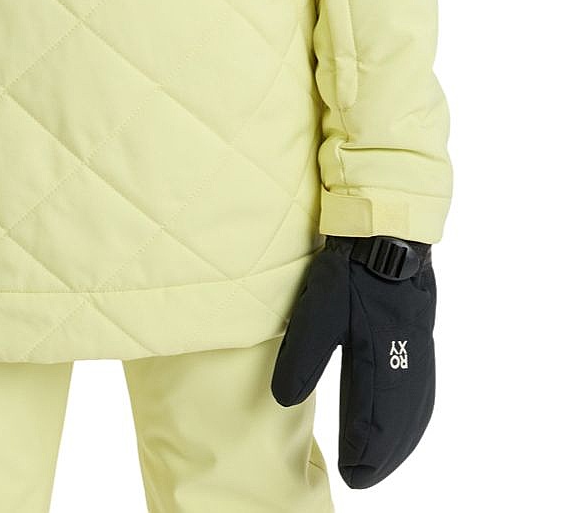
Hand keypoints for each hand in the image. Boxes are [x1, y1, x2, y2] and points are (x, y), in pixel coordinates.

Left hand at [271, 235, 436, 488]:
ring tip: (385, 460)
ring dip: (401, 439)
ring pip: (415, 406)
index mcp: (378, 357)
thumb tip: (284, 400)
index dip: (363, 449)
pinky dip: (415, 414)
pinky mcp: (420, 333)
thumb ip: (302, 356)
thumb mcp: (316, 310)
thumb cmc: (348, 270)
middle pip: (399, 420)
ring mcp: (417, 346)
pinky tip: (408, 422)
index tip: (351, 472)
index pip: (373, 417)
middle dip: (383, 454)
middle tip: (363, 476)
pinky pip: (423, 386)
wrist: (385, 231)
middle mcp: (405, 358)